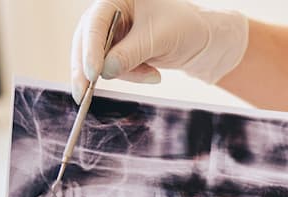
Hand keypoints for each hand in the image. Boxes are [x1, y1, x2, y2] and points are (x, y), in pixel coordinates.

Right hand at [71, 0, 248, 101]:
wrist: (204, 41)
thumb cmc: (185, 28)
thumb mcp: (158, 40)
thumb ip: (130, 54)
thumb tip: (103, 72)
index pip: (95, 22)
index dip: (90, 48)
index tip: (92, 73)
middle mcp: (111, 12)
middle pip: (87, 41)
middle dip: (87, 69)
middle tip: (84, 94)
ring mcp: (114, 32)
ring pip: (100, 59)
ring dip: (124, 74)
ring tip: (153, 75)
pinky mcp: (120, 50)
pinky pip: (114, 68)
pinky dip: (132, 76)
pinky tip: (153, 74)